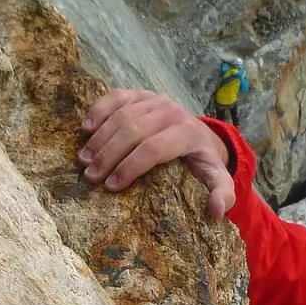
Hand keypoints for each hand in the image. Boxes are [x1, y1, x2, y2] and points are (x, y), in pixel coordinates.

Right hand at [80, 89, 236, 218]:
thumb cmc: (200, 160)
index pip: (154, 148)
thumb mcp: (216, 178)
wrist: (197, 133)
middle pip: (133, 131)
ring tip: (83, 161)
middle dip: (109, 155)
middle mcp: (170, 111)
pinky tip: (85, 129)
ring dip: (99, 139)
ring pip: (121, 115)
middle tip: (91, 177)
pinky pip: (115, 97)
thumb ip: (222, 193)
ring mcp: (153, 99)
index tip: (112, 186)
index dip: (131, 167)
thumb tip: (217, 210)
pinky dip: (98, 110)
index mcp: (187, 132)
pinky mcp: (138, 93)